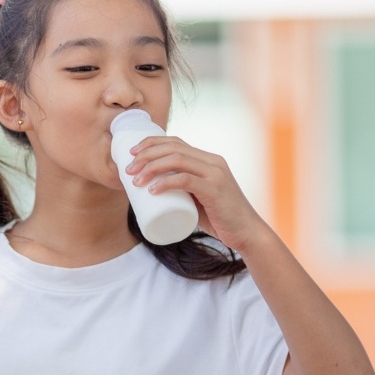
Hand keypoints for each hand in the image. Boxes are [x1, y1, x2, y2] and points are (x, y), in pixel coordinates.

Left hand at [124, 135, 269, 251]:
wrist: (246, 232)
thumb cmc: (219, 218)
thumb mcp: (199, 198)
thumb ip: (183, 191)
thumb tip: (153, 191)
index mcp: (208, 160)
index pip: (176, 142)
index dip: (151, 143)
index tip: (132, 153)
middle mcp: (212, 162)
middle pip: (173, 148)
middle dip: (145, 154)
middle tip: (128, 169)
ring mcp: (215, 174)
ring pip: (177, 160)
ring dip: (151, 167)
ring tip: (135, 180)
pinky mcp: (215, 189)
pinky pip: (186, 180)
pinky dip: (166, 182)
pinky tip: (152, 190)